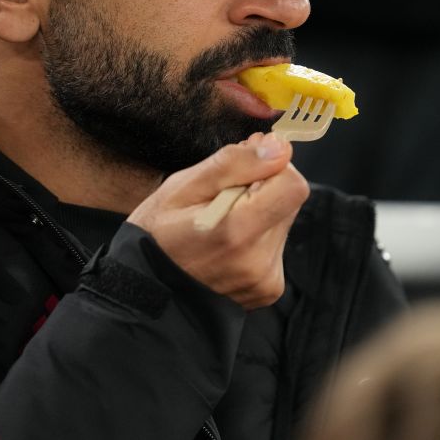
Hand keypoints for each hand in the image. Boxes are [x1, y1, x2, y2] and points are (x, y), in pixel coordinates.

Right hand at [126, 132, 308, 309]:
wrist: (146, 290)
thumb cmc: (156, 235)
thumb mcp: (182, 187)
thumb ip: (234, 164)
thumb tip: (279, 148)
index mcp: (237, 231)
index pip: (293, 186)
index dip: (273, 167)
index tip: (247, 168)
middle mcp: (258, 261)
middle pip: (289, 202)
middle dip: (263, 189)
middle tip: (223, 196)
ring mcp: (265, 280)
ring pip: (283, 222)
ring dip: (259, 213)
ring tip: (220, 224)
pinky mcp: (268, 289)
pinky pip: (275, 246)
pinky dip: (256, 237)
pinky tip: (226, 244)